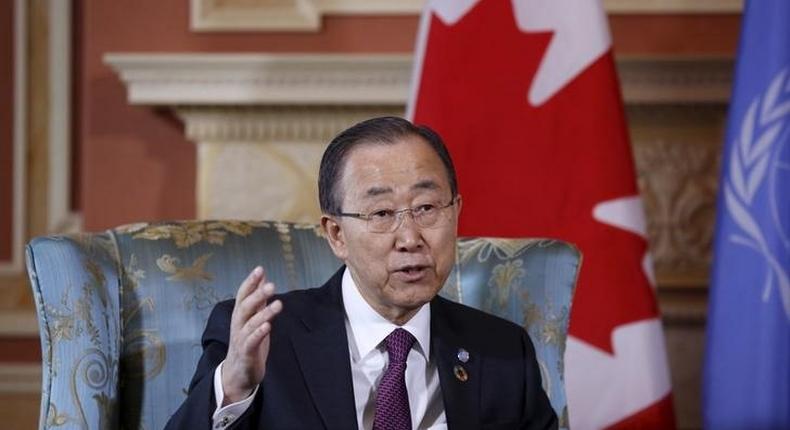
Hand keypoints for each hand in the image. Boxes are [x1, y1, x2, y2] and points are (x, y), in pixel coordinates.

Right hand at [221, 266, 282, 404]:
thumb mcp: (253, 317)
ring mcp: (241, 338)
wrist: (238, 373)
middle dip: (257, 295)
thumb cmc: (247, 341)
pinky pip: (252, 341)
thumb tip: (263, 277)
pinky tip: (268, 326)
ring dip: (264, 313)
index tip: (260, 269)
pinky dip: (259, 333)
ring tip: (278, 304)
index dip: (250, 282)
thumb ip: (258, 298)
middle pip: (245, 306)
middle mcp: (238, 324)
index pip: (243, 295)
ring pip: (250, 323)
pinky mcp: (246, 353)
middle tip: (272, 285)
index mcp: (240, 314)